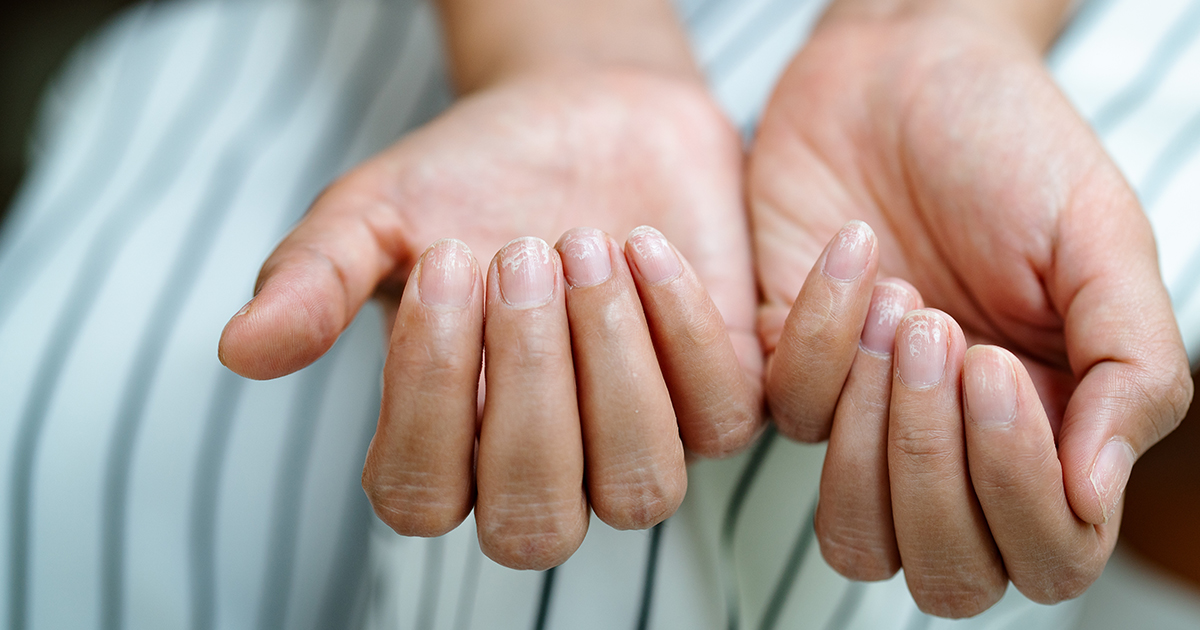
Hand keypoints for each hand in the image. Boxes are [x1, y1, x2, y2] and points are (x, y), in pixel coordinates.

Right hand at [218, 69, 761, 568]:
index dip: (428, 394)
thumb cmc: (473, 177)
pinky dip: (682, 329)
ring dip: (611, 368)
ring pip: (641, 491)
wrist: (583, 115)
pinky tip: (643, 243)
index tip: (445, 261)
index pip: (420, 498)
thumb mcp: (377, 214)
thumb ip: (314, 280)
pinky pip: (721, 419)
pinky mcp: (716, 397)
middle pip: (534, 523)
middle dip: (529, 386)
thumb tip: (241, 350)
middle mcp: (543, 468)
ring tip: (582, 244)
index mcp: (445, 447)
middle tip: (519, 252)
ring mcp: (636, 441)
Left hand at [749, 8, 1192, 616]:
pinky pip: (787, 416)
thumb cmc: (1012, 150)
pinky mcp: (787, 373)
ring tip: (903, 308)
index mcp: (1053, 432)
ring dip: (874, 438)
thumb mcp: (1101, 240)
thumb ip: (1131, 367)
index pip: (1047, 553)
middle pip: (946, 574)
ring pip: (855, 538)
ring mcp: (867, 421)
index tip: (995, 367)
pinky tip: (855, 251)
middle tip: (945, 337)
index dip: (1019, 493)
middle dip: (937, 470)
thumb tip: (1097, 495)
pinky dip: (818, 334)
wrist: (902, 71)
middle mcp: (958, 448)